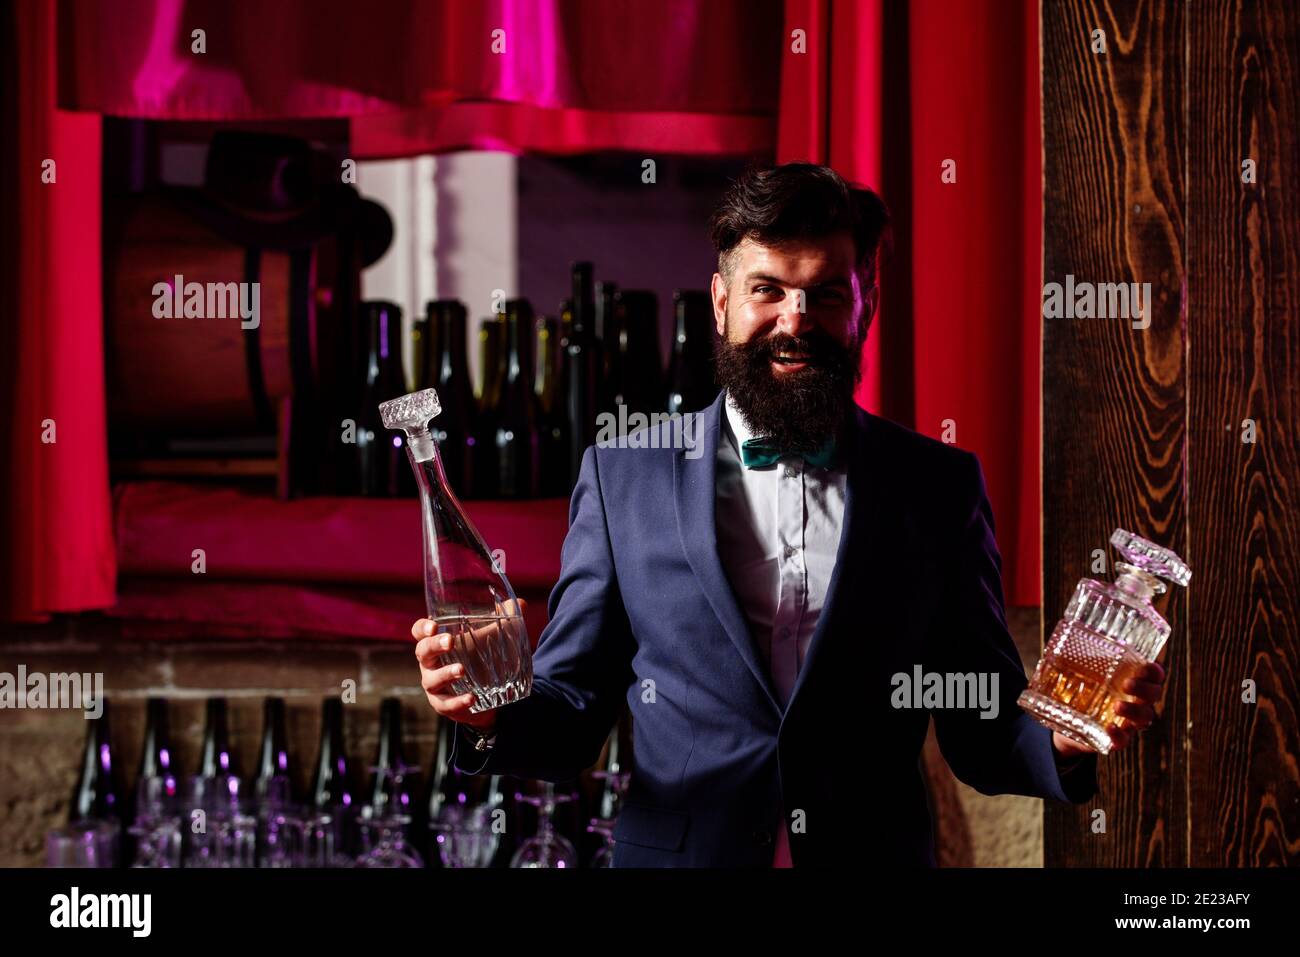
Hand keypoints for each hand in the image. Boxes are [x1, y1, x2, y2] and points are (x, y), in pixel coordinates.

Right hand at [412, 598, 527, 732]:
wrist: (489, 696)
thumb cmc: (481, 658)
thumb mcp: (493, 638)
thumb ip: (506, 619)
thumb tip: (521, 603)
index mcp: (437, 643)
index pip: (420, 632)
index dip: (423, 628)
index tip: (434, 625)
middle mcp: (430, 663)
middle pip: (423, 651)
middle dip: (434, 645)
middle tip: (450, 642)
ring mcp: (434, 685)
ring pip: (431, 679)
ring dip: (446, 673)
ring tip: (462, 670)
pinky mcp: (443, 705)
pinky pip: (446, 704)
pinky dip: (457, 701)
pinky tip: (471, 698)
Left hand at [1052, 660, 1166, 756]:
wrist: (1065, 719)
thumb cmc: (1080, 686)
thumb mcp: (1079, 668)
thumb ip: (1078, 654)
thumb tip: (1060, 637)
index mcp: (1131, 679)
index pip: (1154, 674)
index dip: (1155, 671)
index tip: (1147, 666)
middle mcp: (1135, 699)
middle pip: (1154, 694)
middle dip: (1145, 689)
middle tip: (1126, 684)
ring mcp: (1127, 720)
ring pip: (1145, 717)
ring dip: (1134, 711)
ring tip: (1117, 706)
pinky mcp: (1115, 737)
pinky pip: (1124, 740)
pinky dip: (1119, 736)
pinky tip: (1110, 728)